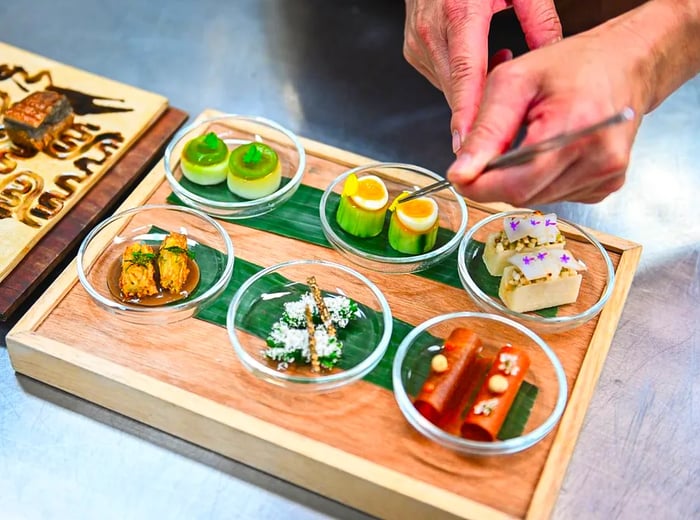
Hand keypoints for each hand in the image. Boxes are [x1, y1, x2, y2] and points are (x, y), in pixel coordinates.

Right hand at [403, 0, 561, 150]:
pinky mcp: (414, 50)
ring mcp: (419, 43)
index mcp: (459, 12)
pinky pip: (441, 78)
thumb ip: (539, 20)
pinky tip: (478, 59)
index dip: (468, 113)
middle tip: (510, 114)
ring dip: (473, 91)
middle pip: (456, 91)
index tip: (471, 143)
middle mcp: (432, 31)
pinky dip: (461, 79)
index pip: (465, 75)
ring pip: (448, 88)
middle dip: (480, 111)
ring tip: (498, 59)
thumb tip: (555, 56)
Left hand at [447, 26, 648, 204]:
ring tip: (524, 143)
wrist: (626, 64)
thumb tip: (460, 173)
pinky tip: (546, 154)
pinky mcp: (608, 184)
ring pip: (537, 199)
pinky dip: (540, 181)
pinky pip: (556, 196)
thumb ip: (485, 130)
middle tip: (486, 154)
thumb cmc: (572, 65)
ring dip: (518, 180)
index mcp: (576, 127)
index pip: (517, 182)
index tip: (459, 175)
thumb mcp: (514, 82)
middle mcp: (599, 158)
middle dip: (495, 181)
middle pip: (524, 194)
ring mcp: (607, 175)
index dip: (480, 185)